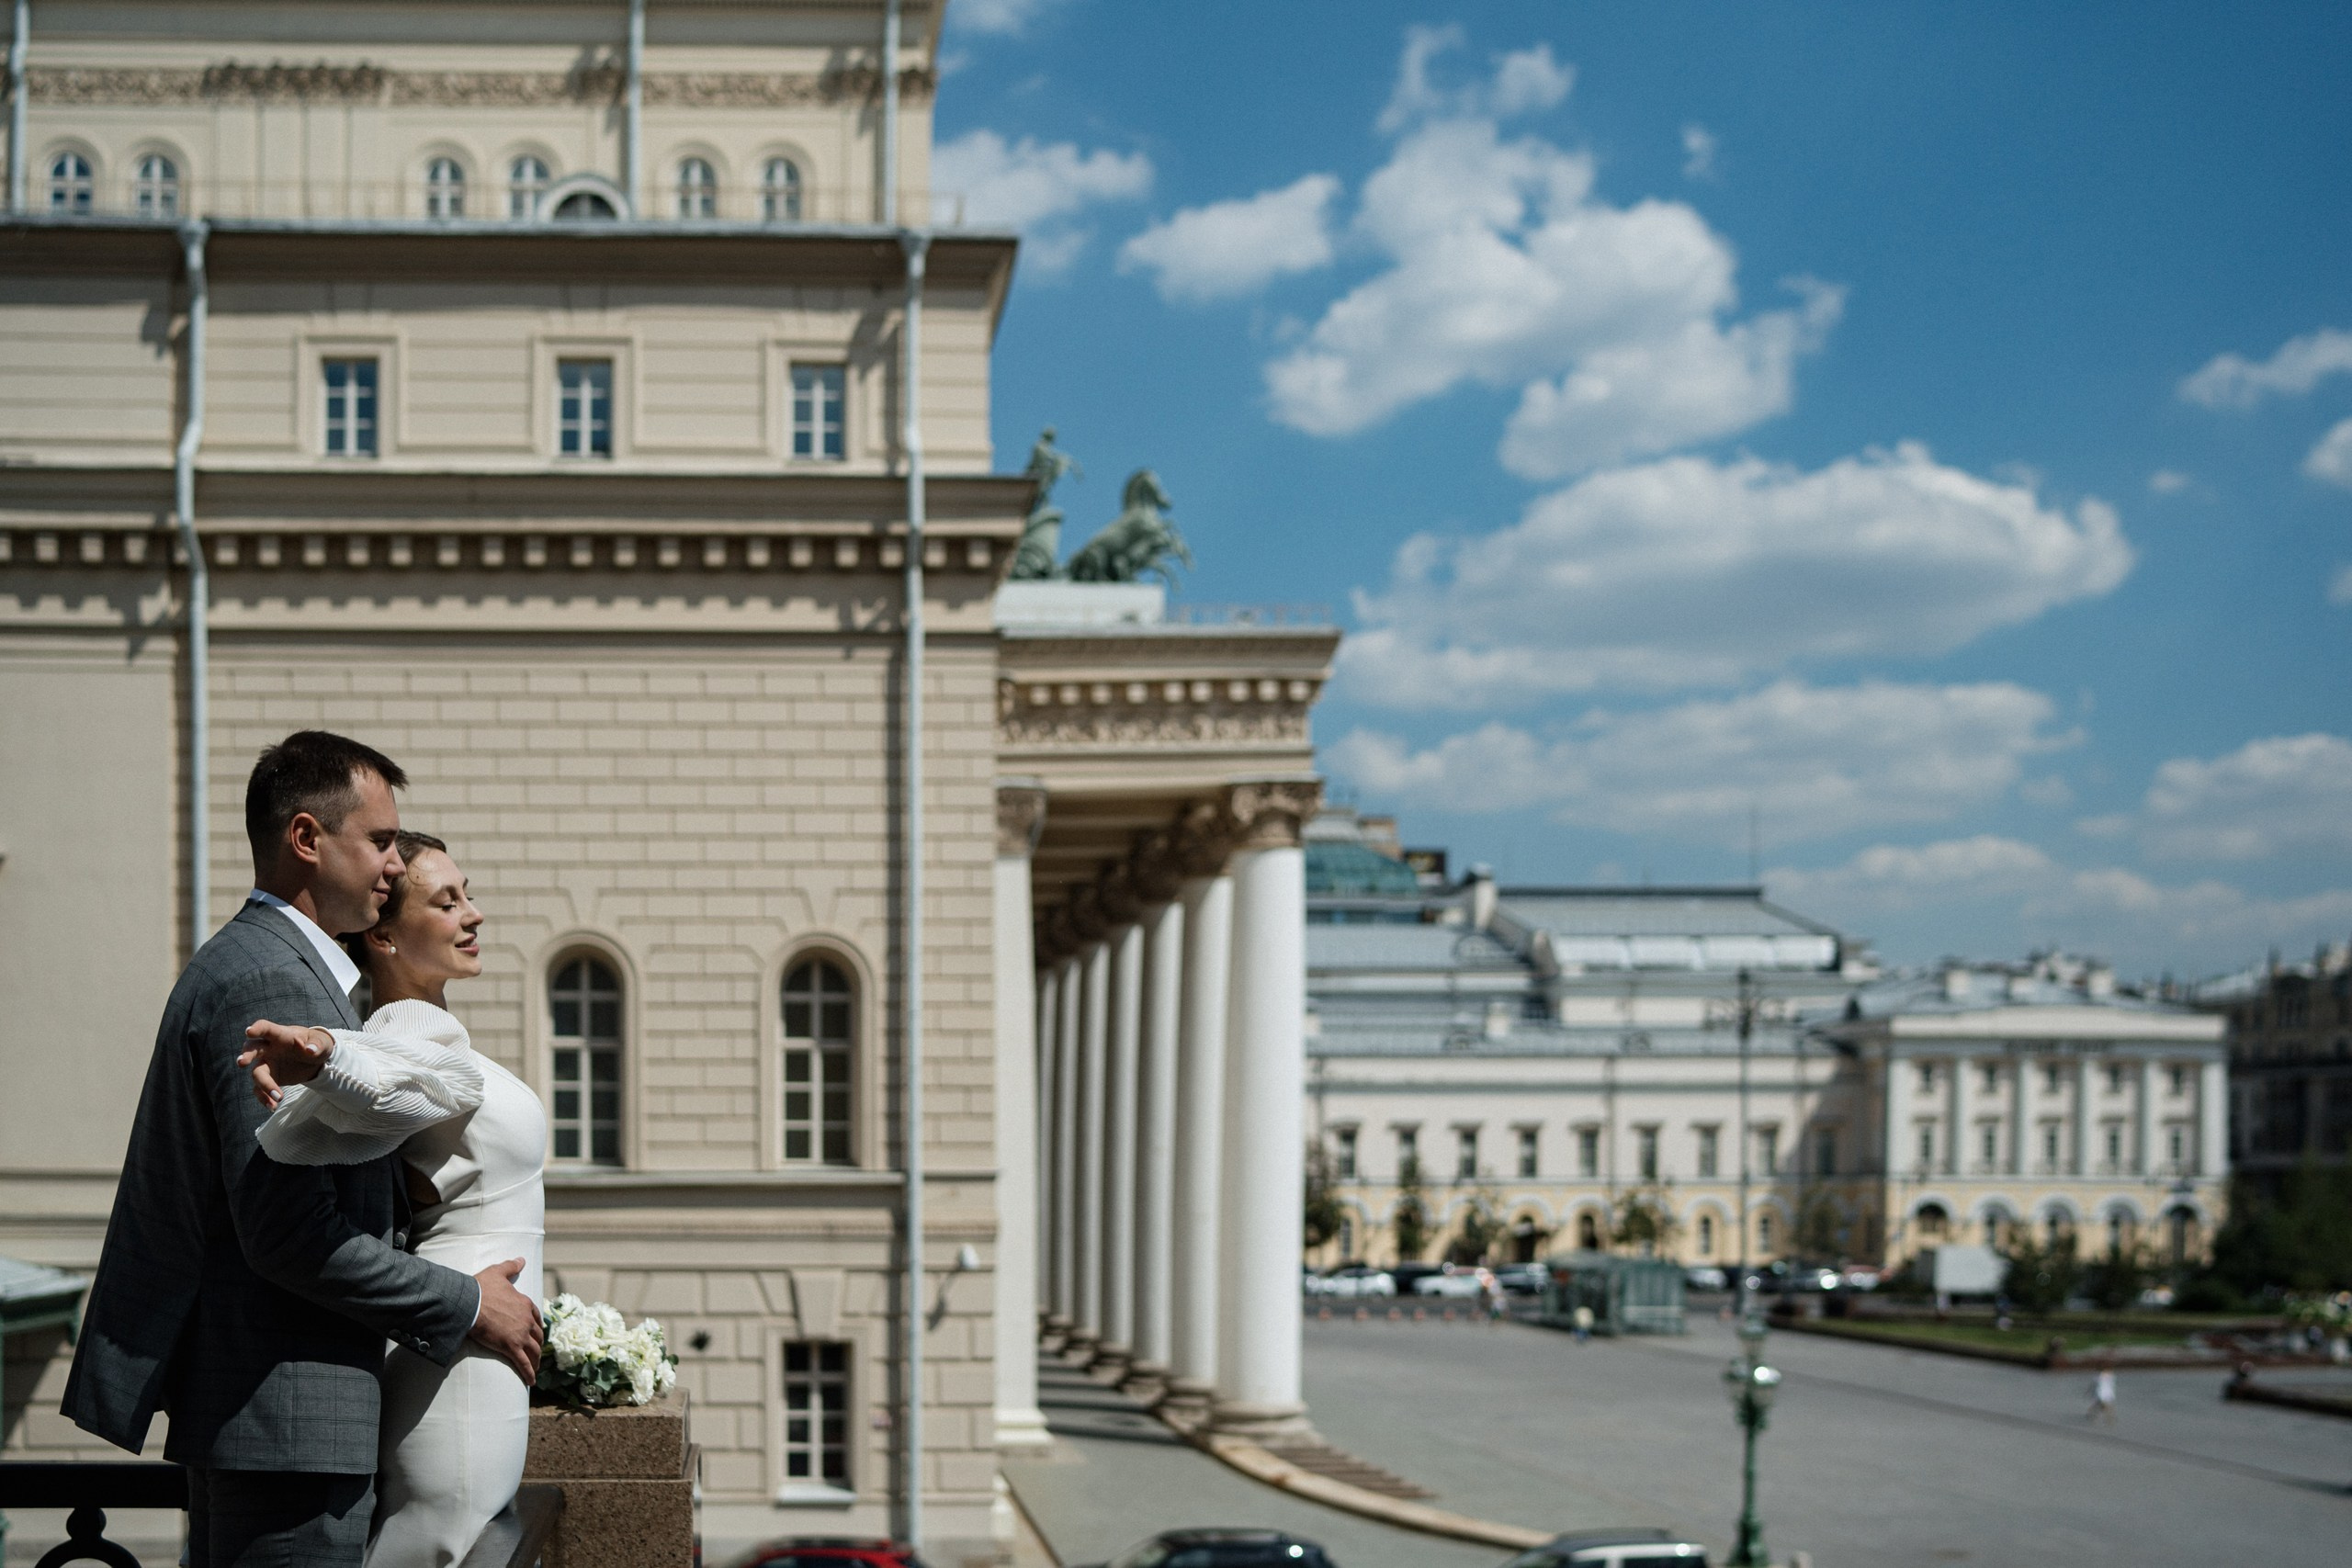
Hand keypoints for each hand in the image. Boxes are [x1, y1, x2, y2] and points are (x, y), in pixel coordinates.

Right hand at [238, 1020, 334, 1109]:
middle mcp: (269, 1048)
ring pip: (257, 1073)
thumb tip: (310, 1050)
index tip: (249, 1032)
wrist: (315, 1061)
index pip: (266, 1028)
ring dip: (265, 1085)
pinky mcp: (269, 1078)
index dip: (257, 1029)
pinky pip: (260, 1089)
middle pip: (252, 1049)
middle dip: (246, 1055)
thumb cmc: (316, 1045)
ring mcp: (267, 1063)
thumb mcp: (323, 1043)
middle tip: (242, 1063)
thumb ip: (317, 1045)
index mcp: (281, 1035)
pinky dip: (264, 1098)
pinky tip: (273, 1106)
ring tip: (279, 1097)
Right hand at [469, 1258, 543, 1385]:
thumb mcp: (498, 1272)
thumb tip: (521, 1259)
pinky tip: (531, 1382)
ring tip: (535, 1369)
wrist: (469, 1304)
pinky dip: (528, 1373)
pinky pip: (523, 1363)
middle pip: (537, 1336)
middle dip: (538, 1345)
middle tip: (536, 1352)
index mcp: (524, 1304)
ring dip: (535, 1361)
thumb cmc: (481, 1288)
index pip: (536, 1317)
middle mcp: (526, 1320)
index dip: (537, 1326)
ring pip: (533, 1351)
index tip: (536, 1332)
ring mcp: (519, 1335)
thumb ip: (511, 1267)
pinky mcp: (510, 1347)